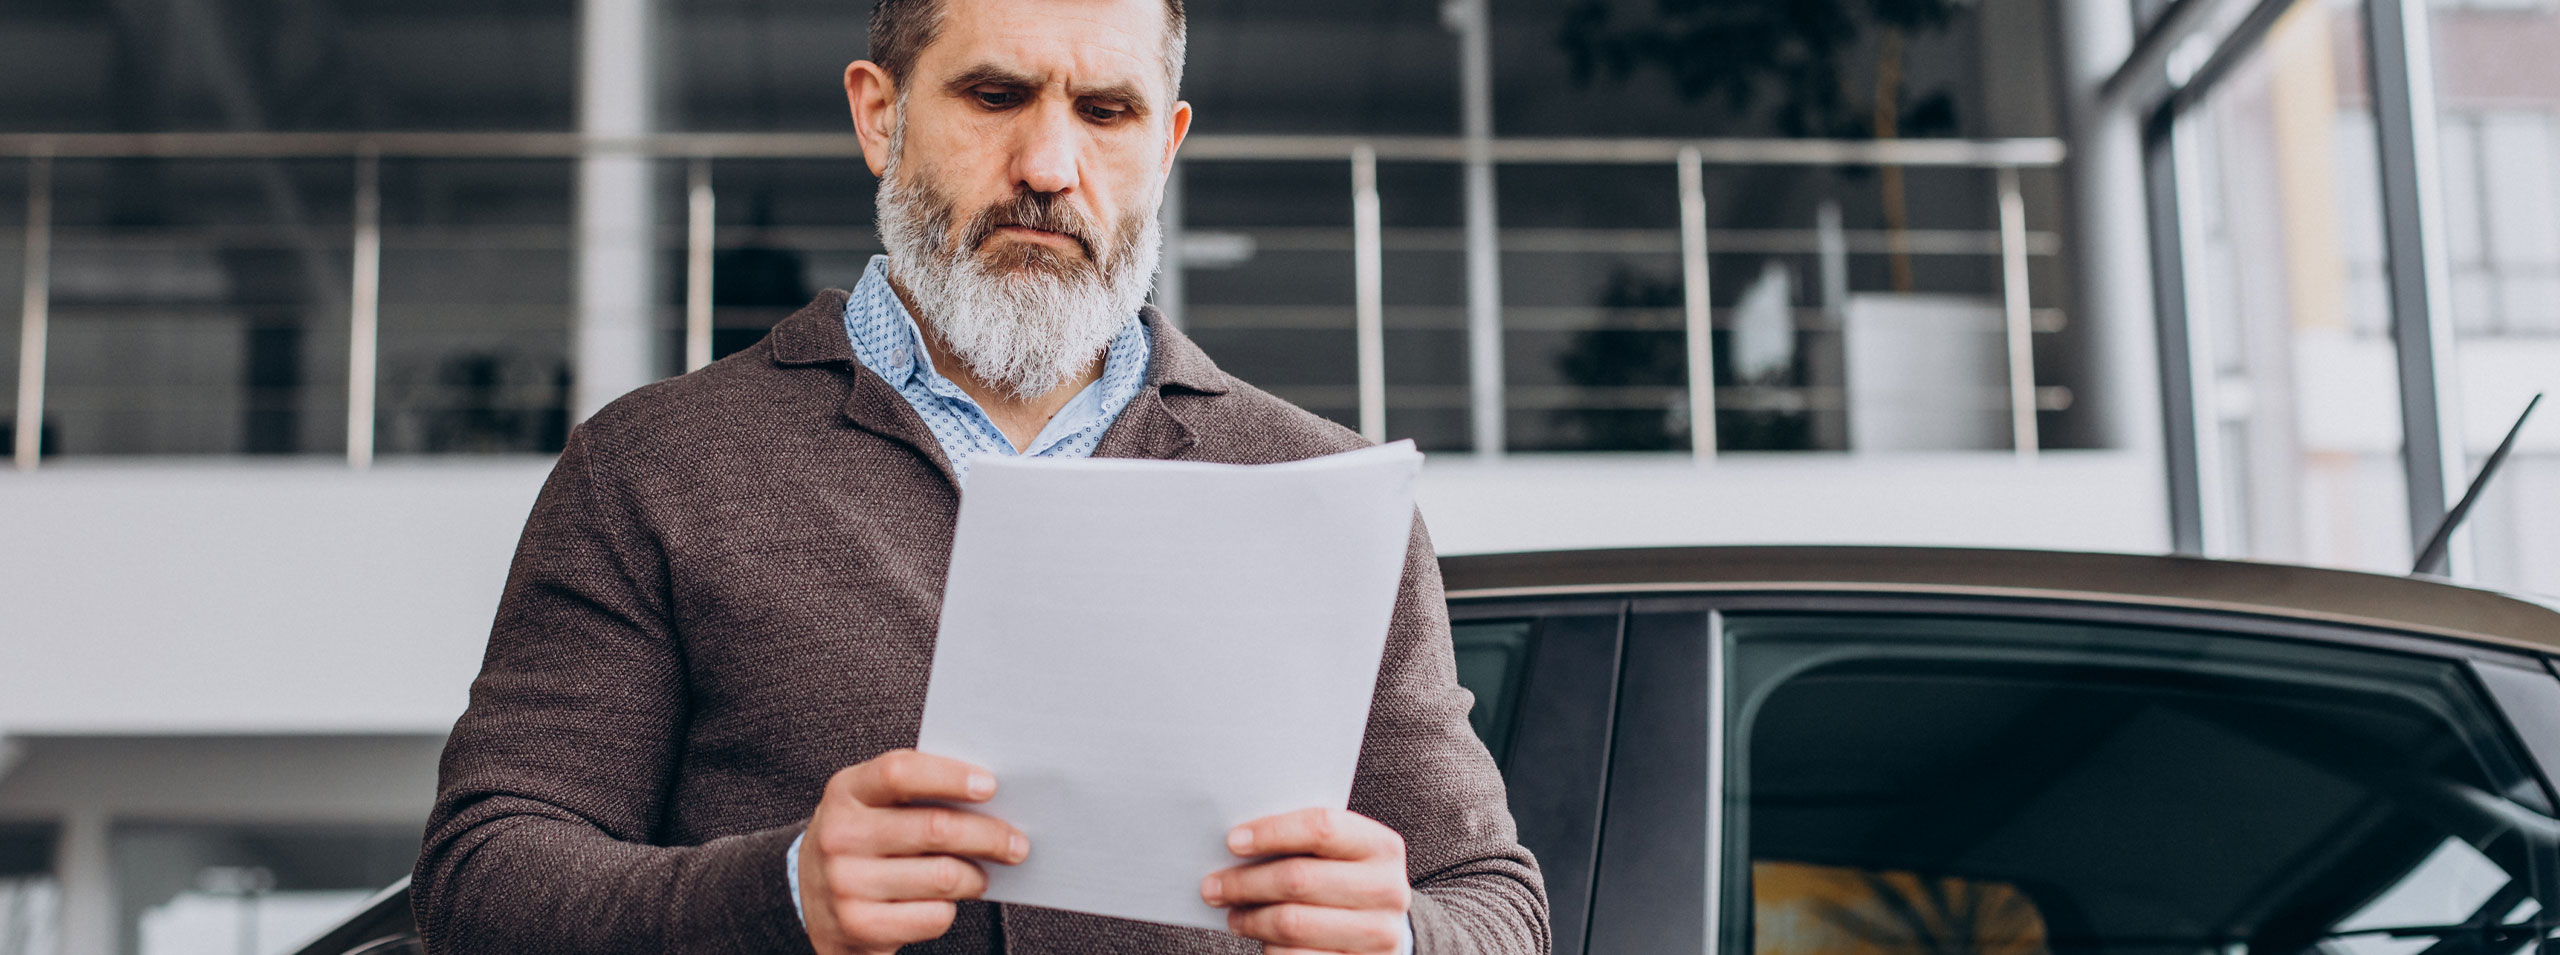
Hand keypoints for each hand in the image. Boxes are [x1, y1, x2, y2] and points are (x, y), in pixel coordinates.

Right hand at [799, 749, 1028, 954]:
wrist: (807, 901)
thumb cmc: (862, 842)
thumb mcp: (872, 806)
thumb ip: (916, 794)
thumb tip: (991, 797)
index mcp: (846, 791)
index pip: (900, 772)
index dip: (950, 776)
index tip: (990, 786)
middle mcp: (839, 835)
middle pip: (934, 828)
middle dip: (989, 836)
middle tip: (1016, 843)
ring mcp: (845, 883)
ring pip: (942, 876)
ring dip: (976, 877)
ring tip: (981, 875)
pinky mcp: (858, 925)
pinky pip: (931, 916)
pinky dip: (949, 910)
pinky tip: (944, 903)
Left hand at [1200, 808, 1410, 954]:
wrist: (1379, 933)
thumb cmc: (1343, 883)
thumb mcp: (1337, 855)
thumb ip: (1302, 842)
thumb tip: (1238, 842)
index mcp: (1382, 847)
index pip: (1322, 827)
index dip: (1272, 832)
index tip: (1233, 841)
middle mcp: (1388, 890)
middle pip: (1299, 879)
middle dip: (1246, 882)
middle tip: (1213, 885)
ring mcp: (1378, 934)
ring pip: (1292, 922)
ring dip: (1251, 918)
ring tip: (1232, 912)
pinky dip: (1269, 946)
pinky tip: (1258, 936)